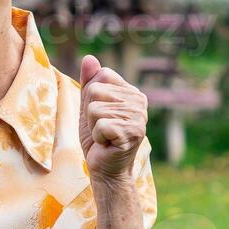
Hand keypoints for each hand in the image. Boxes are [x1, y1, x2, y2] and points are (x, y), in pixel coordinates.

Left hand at [78, 55, 147, 178]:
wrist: (107, 170)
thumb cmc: (99, 139)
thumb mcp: (89, 107)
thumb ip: (90, 83)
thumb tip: (89, 57)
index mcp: (132, 92)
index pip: (102, 76)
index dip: (92, 96)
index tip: (100, 115)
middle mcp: (139, 102)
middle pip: (95, 91)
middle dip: (90, 113)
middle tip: (102, 129)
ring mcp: (138, 117)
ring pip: (94, 109)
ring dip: (93, 127)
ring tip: (105, 137)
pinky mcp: (131, 132)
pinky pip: (99, 125)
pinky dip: (97, 137)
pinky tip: (107, 145)